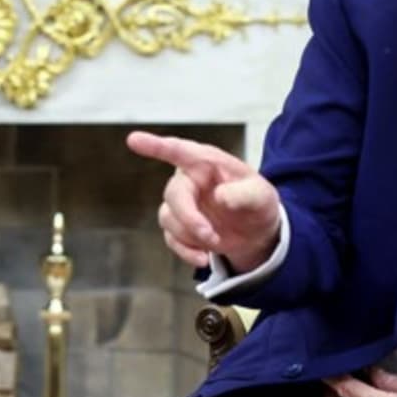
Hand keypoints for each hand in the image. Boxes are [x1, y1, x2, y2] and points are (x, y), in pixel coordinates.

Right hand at [126, 131, 281, 272]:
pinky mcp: (178, 226)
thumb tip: (221, 196)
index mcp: (207, 162)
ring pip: (169, 219)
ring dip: (191, 236)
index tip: (134, 140)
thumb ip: (245, 194)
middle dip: (189, 218)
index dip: (156, 146)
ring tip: (216, 243)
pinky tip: (203, 256)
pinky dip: (187, 251)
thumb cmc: (256, 204)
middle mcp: (189, 180)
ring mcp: (181, 203)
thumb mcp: (262, 196)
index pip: (180, 151)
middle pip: (173, 194)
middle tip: (210, 235)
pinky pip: (171, 239)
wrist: (256, 233)